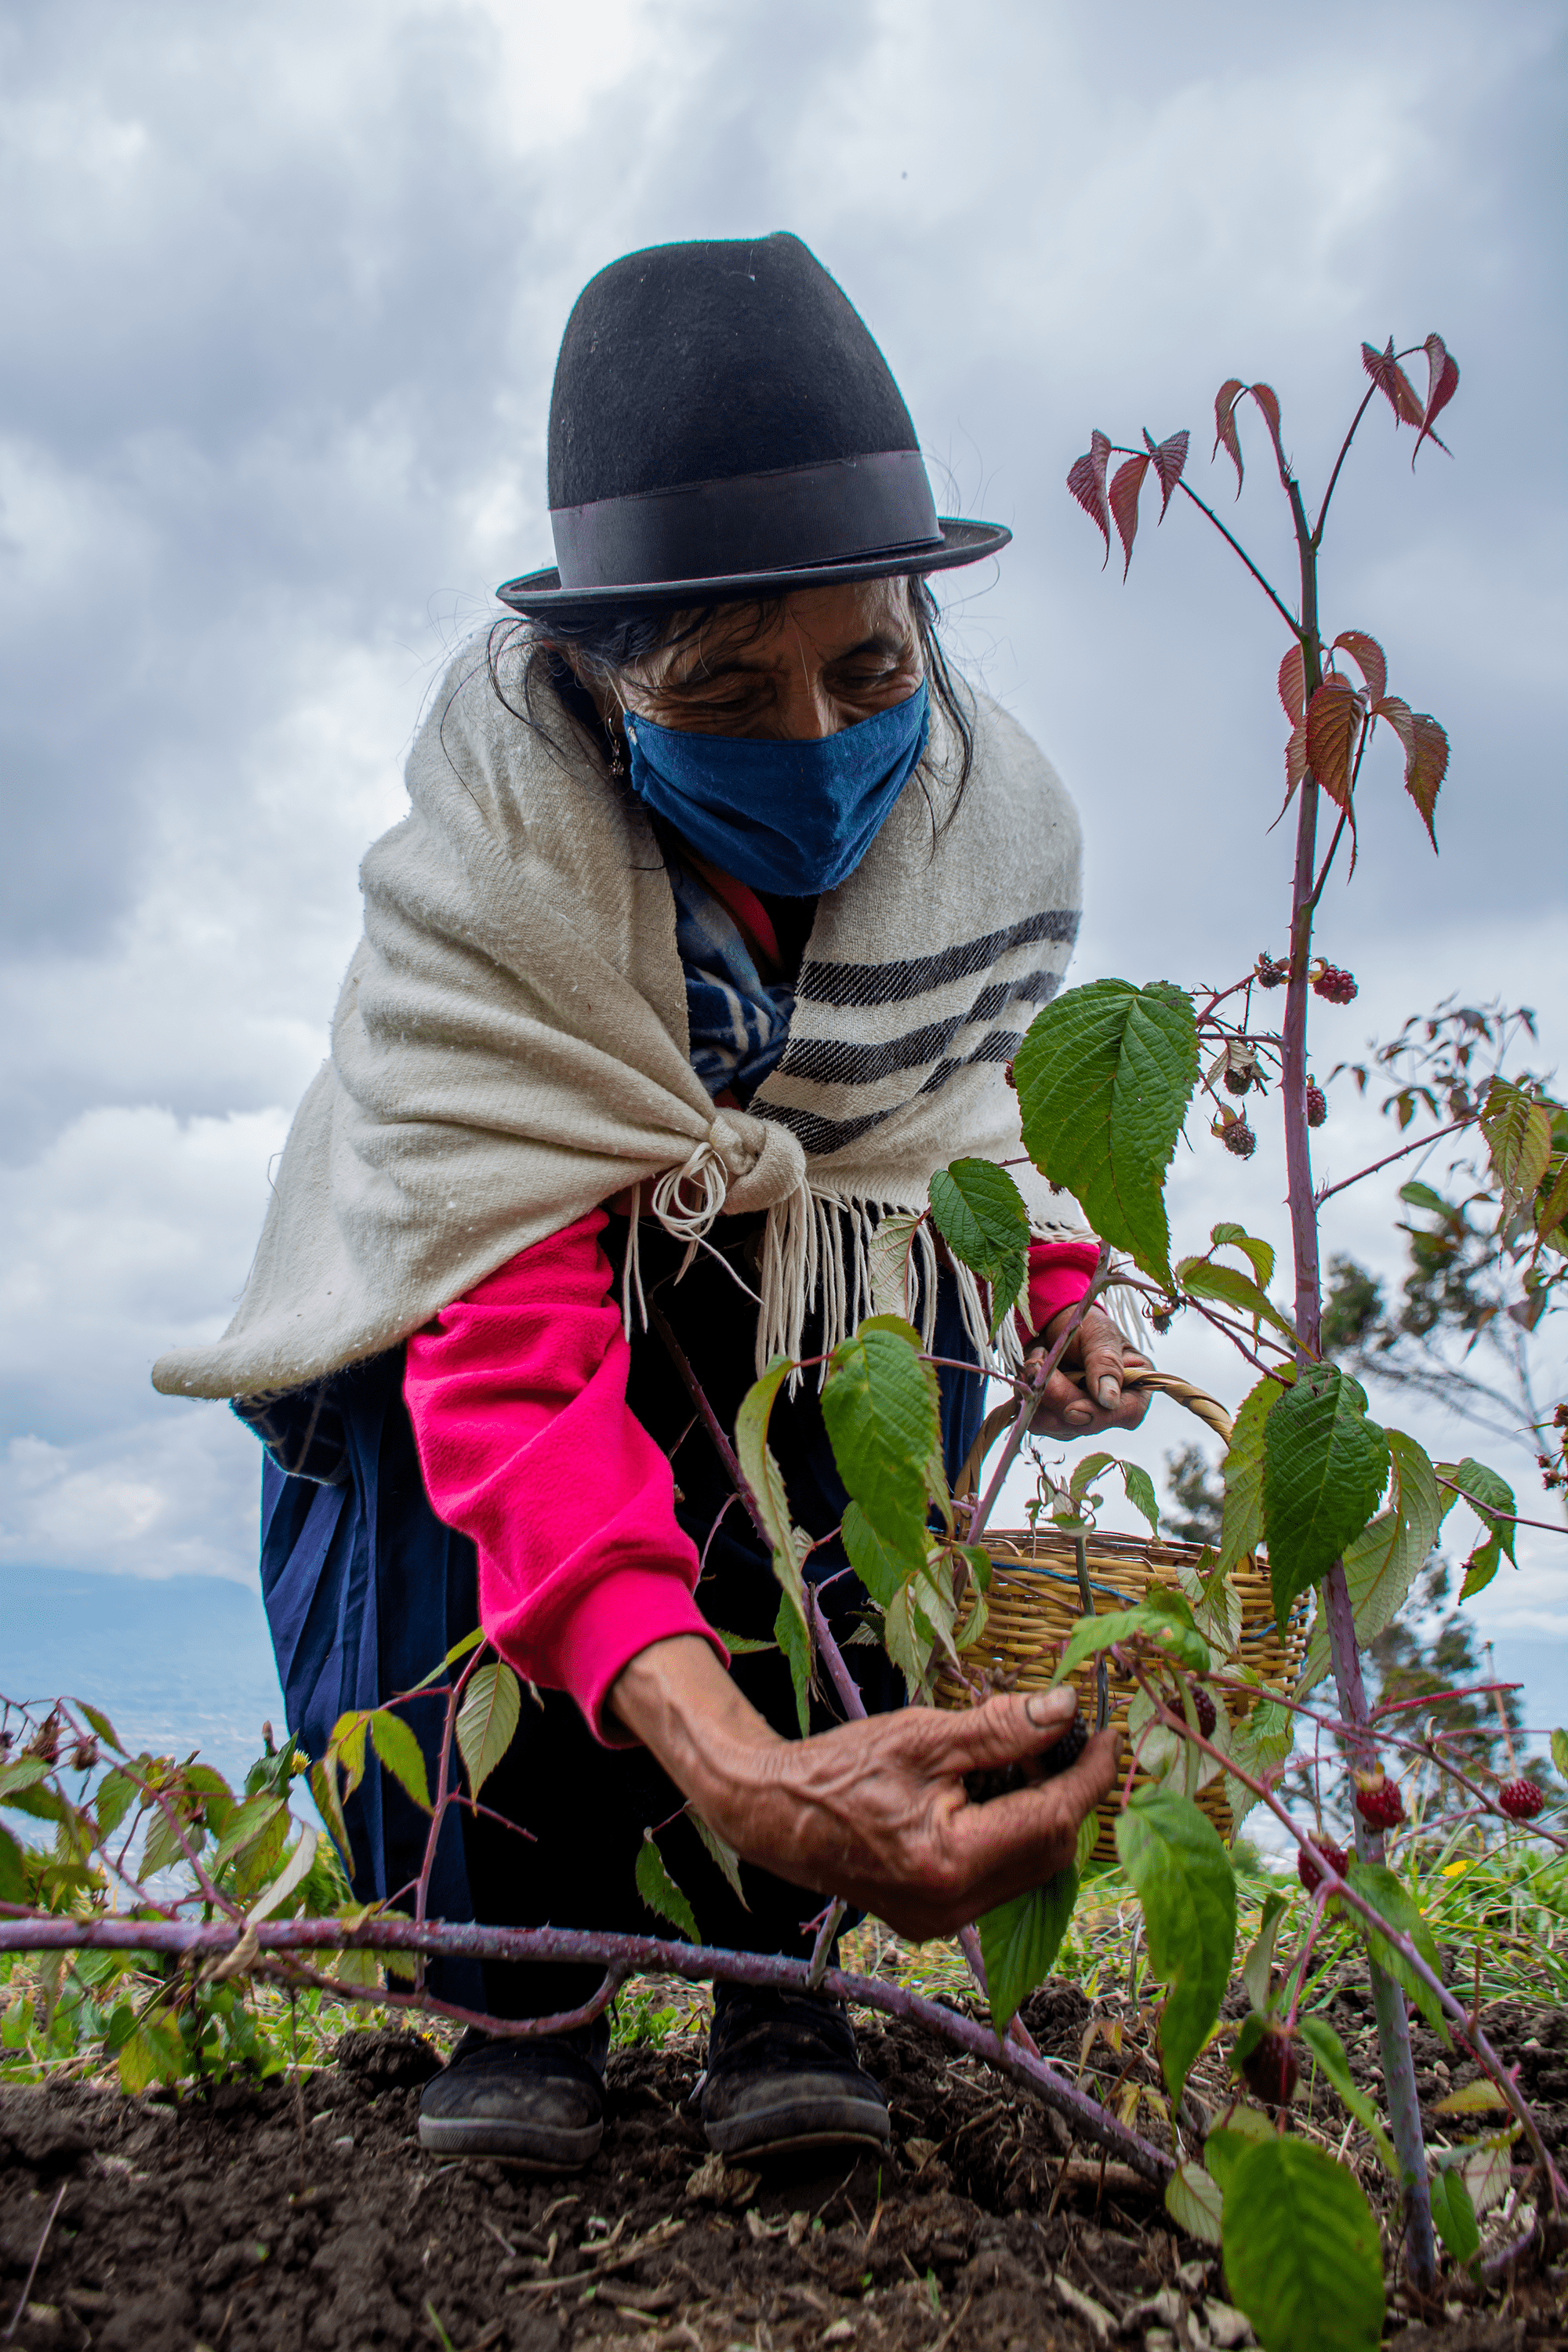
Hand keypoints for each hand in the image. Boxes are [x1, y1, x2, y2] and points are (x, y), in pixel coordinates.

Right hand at [609, 1638, 1119, 1940]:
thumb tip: (1065, 1709)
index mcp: (952, 1861)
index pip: (1053, 1818)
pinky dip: (1009, 1834)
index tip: (1108, 1736)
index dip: (1090, 1775)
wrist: (773, 1813)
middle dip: (1068, 1795)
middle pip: (1050, 1852)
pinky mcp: (933, 1919)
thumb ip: (1000, 1728)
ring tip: (1019, 1761)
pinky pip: (998, 1878)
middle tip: (1063, 1741)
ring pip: (1029, 1869)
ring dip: (1040, 1814)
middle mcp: (953, 1906)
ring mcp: (943, 1921)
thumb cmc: (840, 1769)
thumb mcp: (923, 1736)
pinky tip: (989, 1795)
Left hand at [1023, 1303, 1150, 1441]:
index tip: (1073, 1408)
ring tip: (1036, 1359)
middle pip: (1086, 1424)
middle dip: (1058, 1396)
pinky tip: (1029, 1372)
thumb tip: (1109, 1400)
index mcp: (1135, 1386)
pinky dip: (1028, 1398)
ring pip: (1058, 1426)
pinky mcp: (1055, 1419)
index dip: (1102, 1417)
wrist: (1055, 1323)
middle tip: (1039, 1362)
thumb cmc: (1086, 1324)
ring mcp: (1081, 1417)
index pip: (1128, 1414)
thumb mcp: (1100, 1335)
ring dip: (1040, 1394)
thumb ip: (1106, 1364)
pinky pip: (1038, 1422)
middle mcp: (1110, 1408)